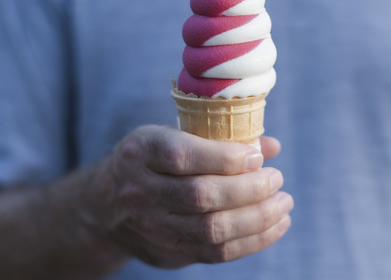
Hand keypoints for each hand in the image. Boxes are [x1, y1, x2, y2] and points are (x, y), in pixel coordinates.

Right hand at [81, 125, 292, 268]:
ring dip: (257, 218)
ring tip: (283, 204)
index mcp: (142, 152)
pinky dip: (253, 241)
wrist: (106, 206)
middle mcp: (142, 190)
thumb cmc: (152, 160)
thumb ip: (218, 138)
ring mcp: (154, 226)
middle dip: (248, 189)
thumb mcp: (172, 136)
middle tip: (276, 179)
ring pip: (211, 229)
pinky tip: (276, 225)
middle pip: (201, 196)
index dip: (224, 157)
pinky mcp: (169, 253)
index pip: (182, 157)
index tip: (256, 156)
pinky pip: (216, 253)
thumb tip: (271, 145)